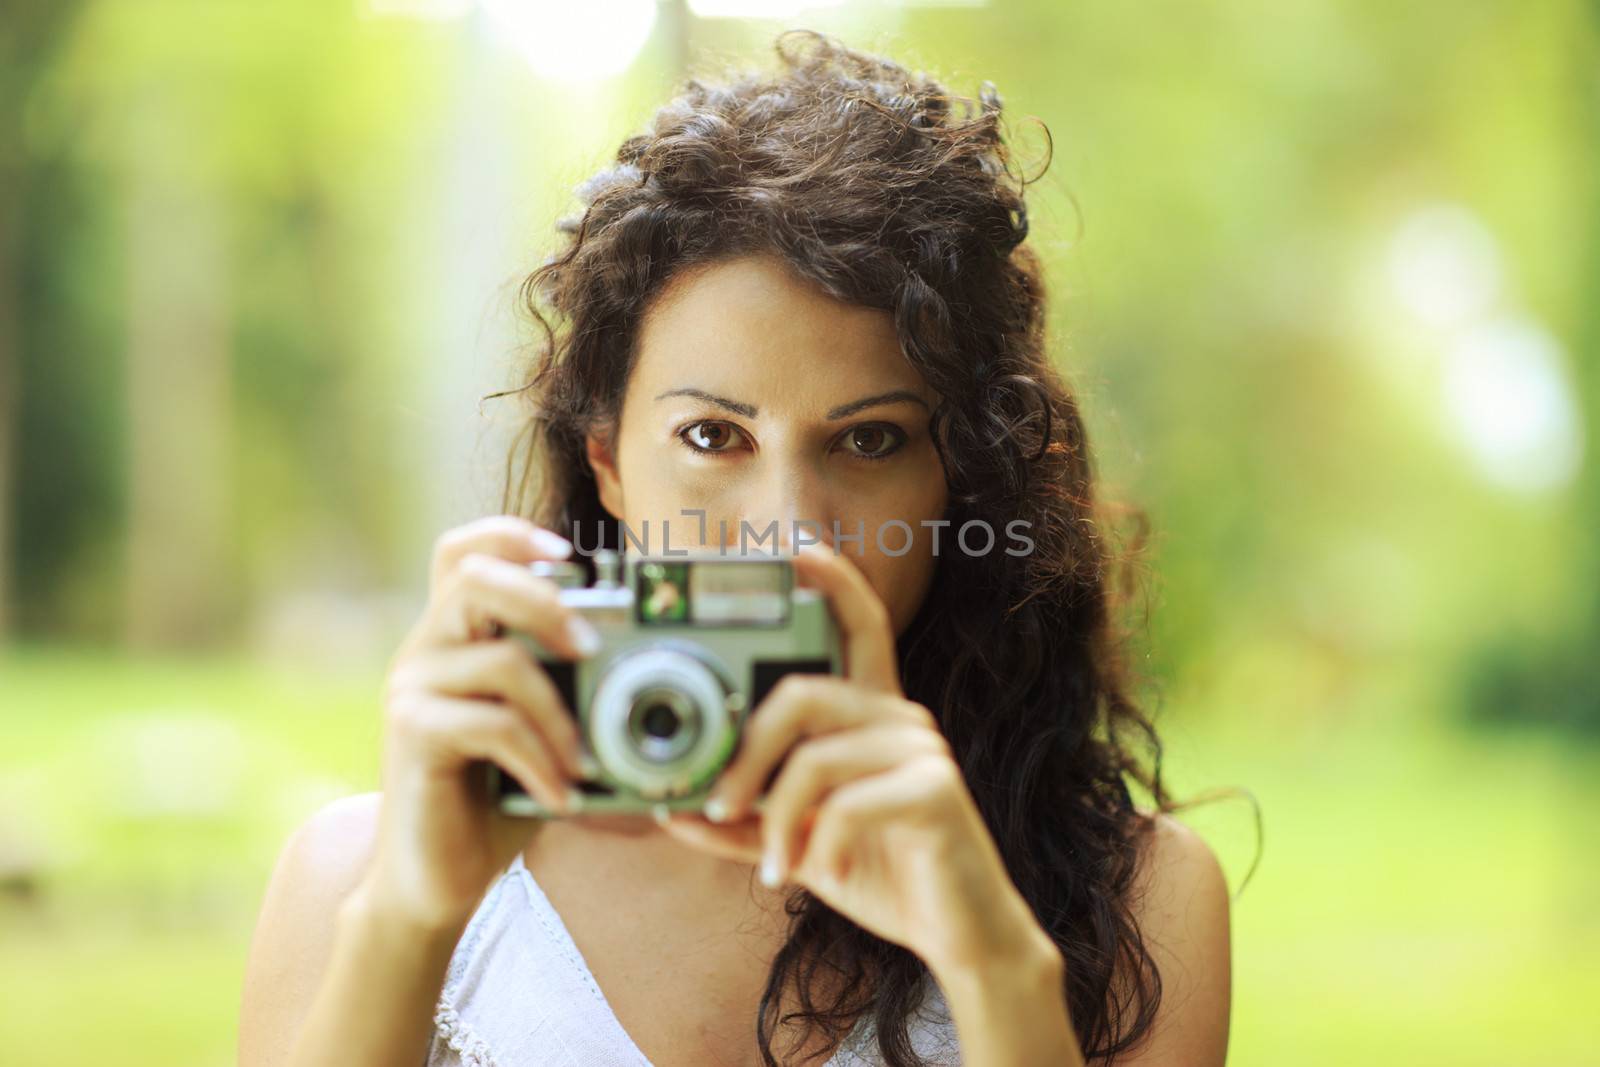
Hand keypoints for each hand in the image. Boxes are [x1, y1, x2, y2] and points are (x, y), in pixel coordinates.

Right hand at [362, 515, 597, 931]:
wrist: (436, 878)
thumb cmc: (498, 798)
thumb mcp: (541, 730)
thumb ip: (569, 688)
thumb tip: (658, 666)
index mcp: (457, 635)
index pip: (463, 550)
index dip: (511, 534)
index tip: (568, 553)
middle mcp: (426, 648)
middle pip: (474, 575)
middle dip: (546, 600)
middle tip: (592, 647)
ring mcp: (413, 687)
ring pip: (502, 659)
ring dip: (563, 713)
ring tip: (587, 762)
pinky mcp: (411, 733)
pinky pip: (494, 724)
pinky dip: (542, 760)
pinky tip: (561, 796)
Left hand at [657, 543, 1047, 975]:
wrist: (960, 932)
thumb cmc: (881, 871)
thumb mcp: (801, 843)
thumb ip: (744, 824)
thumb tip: (672, 812)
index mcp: (871, 715)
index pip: (859, 626)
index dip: (833, 580)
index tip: (795, 547)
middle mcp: (900, 717)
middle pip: (804, 692)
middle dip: (747, 751)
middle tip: (718, 802)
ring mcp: (922, 750)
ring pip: (814, 758)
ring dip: (774, 817)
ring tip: (770, 862)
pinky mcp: (936, 791)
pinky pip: (844, 805)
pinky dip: (815, 846)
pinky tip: (817, 872)